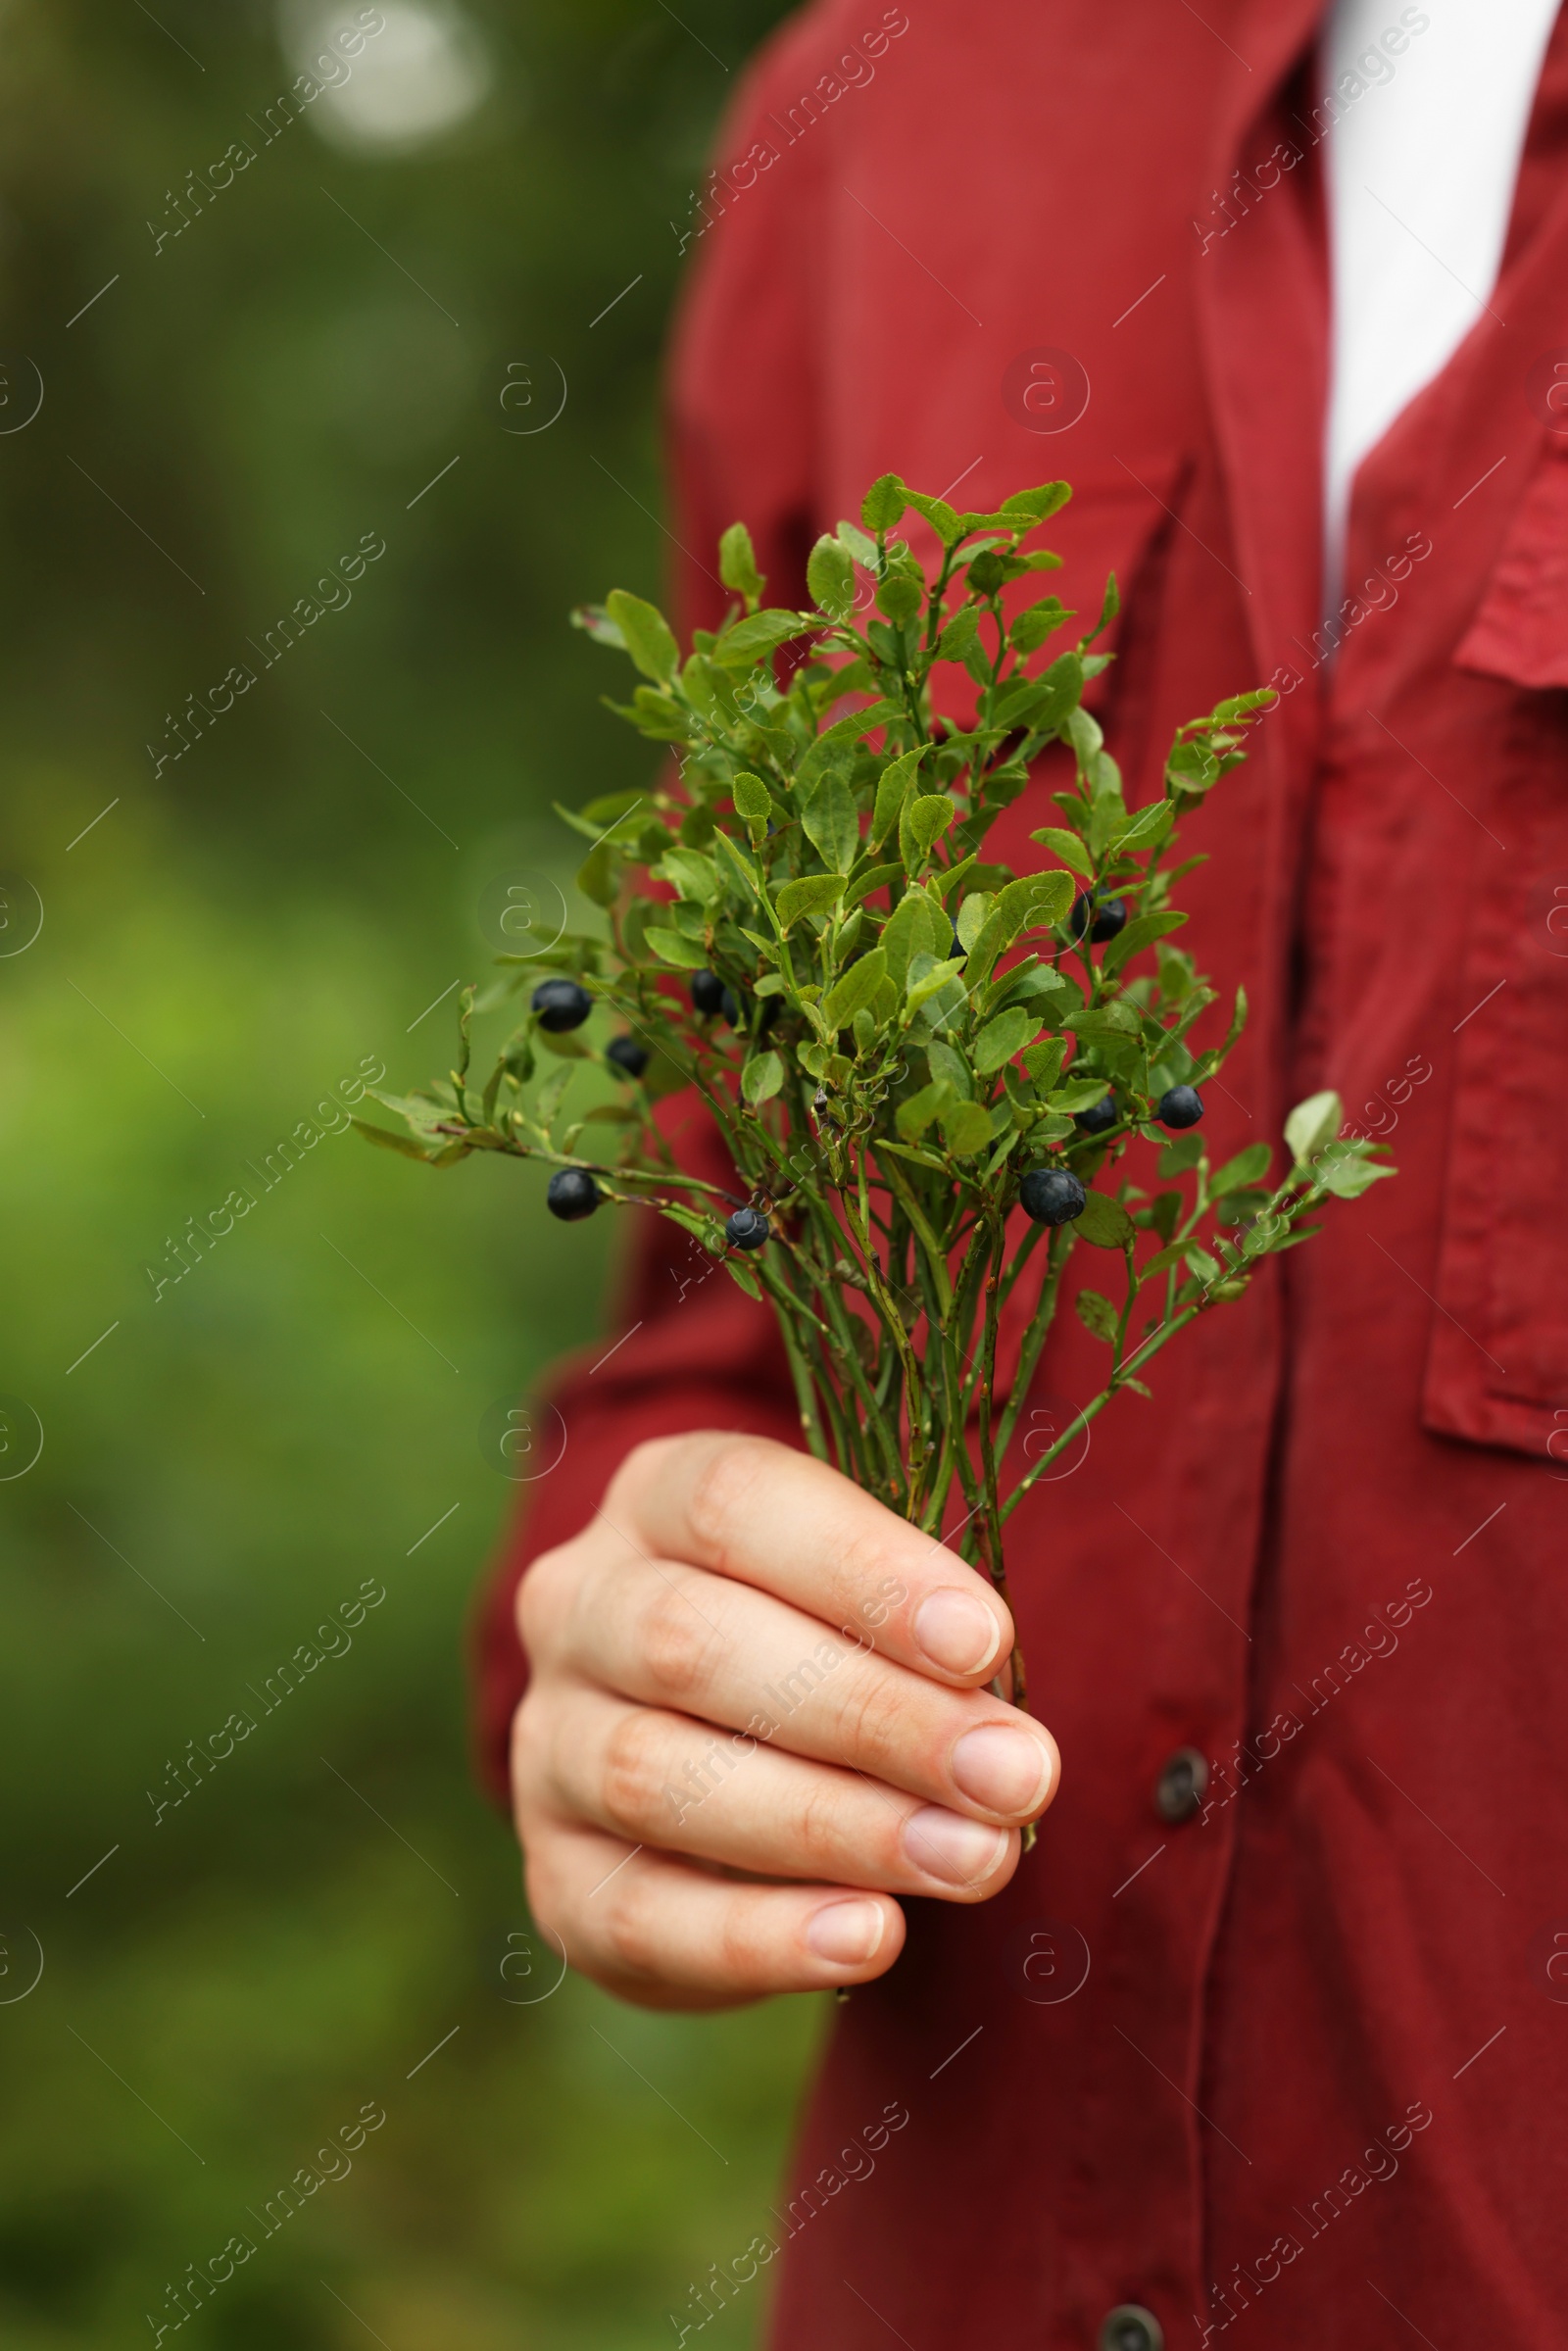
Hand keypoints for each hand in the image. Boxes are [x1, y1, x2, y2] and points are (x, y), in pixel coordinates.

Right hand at [510, 1431, 1059, 2009]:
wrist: (717, 1756)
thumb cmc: (829, 1644)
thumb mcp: (872, 1598)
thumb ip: (928, 1640)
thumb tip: (1004, 1747)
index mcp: (658, 1499)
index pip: (734, 1503)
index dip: (862, 1568)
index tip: (984, 1642)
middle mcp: (579, 1606)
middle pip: (691, 1643)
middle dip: (871, 1714)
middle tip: (1011, 1775)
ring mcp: (548, 1742)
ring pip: (656, 1778)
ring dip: (833, 1827)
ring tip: (971, 1860)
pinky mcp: (555, 1874)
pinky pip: (637, 1915)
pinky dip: (757, 1937)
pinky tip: (869, 1938)